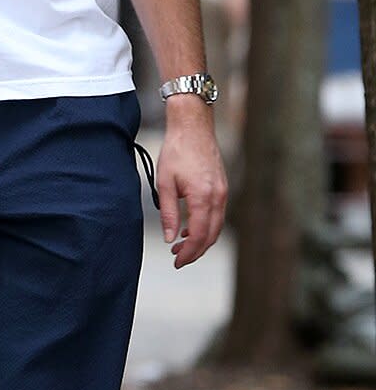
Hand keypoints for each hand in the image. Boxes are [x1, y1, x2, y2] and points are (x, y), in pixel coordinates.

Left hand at [156, 101, 227, 267]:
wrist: (193, 127)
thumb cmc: (177, 151)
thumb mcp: (165, 184)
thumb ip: (169, 214)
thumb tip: (170, 238)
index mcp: (203, 197)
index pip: (199, 236)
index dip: (188, 253)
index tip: (176, 262)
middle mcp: (218, 197)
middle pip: (211, 235)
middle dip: (196, 251)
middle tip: (178, 259)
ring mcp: (223, 192)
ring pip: (216, 226)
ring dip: (201, 240)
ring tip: (181, 246)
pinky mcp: (222, 187)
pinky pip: (217, 215)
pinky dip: (206, 226)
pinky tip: (190, 228)